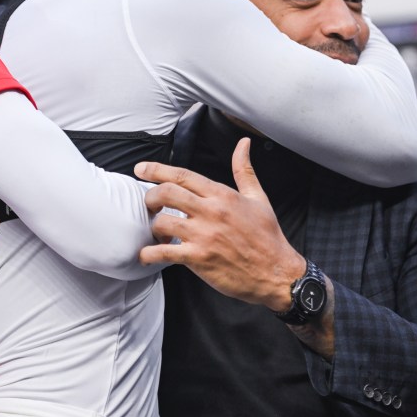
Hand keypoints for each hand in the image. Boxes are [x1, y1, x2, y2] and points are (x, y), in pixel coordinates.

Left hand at [135, 138, 305, 310]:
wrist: (276, 272)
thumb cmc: (267, 236)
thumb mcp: (258, 198)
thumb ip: (244, 170)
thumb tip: (244, 144)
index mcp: (222, 195)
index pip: (182, 175)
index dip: (156, 170)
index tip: (140, 169)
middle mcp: (211, 212)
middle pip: (166, 193)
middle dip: (149, 197)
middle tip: (149, 205)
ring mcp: (204, 235)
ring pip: (162, 222)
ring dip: (153, 227)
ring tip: (157, 233)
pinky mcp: (199, 258)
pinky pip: (164, 253)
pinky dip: (149, 254)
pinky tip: (147, 255)